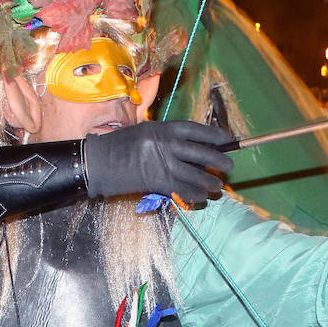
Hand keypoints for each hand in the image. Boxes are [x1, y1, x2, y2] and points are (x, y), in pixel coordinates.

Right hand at [83, 120, 233, 203]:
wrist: (98, 161)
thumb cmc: (119, 145)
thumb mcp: (145, 132)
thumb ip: (167, 138)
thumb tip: (193, 147)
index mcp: (163, 128)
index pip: (196, 130)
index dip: (214, 135)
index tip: (227, 140)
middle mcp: (166, 144)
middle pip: (201, 153)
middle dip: (218, 161)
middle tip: (229, 167)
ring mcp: (162, 163)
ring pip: (195, 175)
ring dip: (209, 182)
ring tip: (217, 186)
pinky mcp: (157, 182)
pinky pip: (182, 189)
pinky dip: (194, 195)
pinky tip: (201, 197)